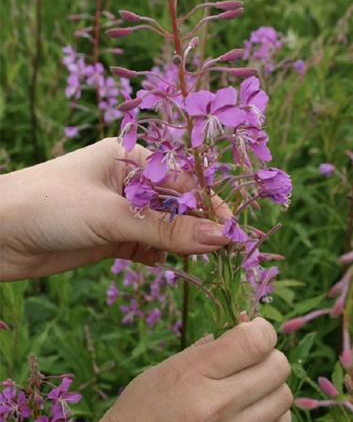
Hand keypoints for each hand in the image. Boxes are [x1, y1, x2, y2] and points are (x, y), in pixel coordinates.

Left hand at [0, 138, 230, 280]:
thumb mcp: (112, 216)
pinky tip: (157, 263)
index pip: (184, 180)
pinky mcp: (111, 237)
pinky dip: (156, 255)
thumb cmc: (49, 207)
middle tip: (223, 251)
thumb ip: (168, 229)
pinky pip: (147, 245)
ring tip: (193, 259)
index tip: (234, 231)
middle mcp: (129, 183)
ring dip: (179, 243)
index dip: (210, 205)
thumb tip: (222, 238)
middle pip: (178, 204)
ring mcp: (120, 211)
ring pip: (164, 227)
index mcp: (130, 158)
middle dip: (198, 226)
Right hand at [82, 317, 291, 421]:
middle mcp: (216, 404)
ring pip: (284, 398)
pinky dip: (275, 417)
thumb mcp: (161, 370)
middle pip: (277, 367)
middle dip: (269, 357)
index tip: (253, 332)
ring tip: (253, 389)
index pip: (255, 341)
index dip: (262, 330)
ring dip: (273, 387)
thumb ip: (204, 352)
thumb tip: (241, 335)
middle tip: (252, 362)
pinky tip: (258, 414)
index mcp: (193, 373)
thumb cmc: (134, 414)